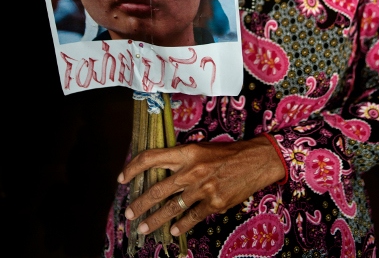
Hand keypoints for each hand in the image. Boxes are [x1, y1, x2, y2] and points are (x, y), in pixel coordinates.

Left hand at [117, 135, 284, 236]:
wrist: (254, 160)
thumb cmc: (226, 153)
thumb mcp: (201, 149)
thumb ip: (181, 160)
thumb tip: (160, 173)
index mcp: (187, 152)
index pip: (151, 157)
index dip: (133, 167)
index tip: (122, 177)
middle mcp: (192, 170)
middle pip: (158, 189)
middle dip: (141, 203)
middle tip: (129, 213)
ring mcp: (203, 188)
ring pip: (171, 208)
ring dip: (155, 220)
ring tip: (143, 228)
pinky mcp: (214, 203)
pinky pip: (192, 217)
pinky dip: (180, 225)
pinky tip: (173, 231)